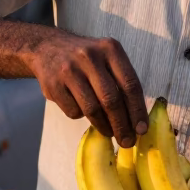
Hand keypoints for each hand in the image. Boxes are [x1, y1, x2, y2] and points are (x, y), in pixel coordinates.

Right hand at [27, 28, 147, 147]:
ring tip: (110, 133)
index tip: (142, 130)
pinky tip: (82, 110)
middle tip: (127, 141)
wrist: (47, 48)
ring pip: (92, 109)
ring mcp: (69, 70)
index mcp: (110, 49)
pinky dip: (81, 116)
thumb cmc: (86, 59)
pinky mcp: (53, 85)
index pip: (130, 84)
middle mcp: (90, 57)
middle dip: (122, 125)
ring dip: (104, 126)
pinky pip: (73, 111)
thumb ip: (122, 82)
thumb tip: (136, 121)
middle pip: (111, 99)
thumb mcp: (107, 58)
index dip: (138, 110)